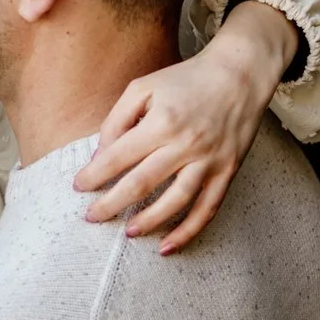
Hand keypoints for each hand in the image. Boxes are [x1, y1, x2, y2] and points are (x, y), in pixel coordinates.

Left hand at [75, 0, 297, 254]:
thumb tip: (101, 155)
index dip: (94, 175)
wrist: (241, 74)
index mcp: (161, 121)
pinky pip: (207, 208)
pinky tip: (168, 246)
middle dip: (111, 204)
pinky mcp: (227, 171)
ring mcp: (209, 160)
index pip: (118, 156)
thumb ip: (118, 119)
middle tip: (91, 218)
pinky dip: (188, 231)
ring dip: (148, 222)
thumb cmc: (187, 79)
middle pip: (141, 184)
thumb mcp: (144, 86)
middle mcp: (186, 144)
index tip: (79, 186)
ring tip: (128, 233)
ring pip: (175, 202)